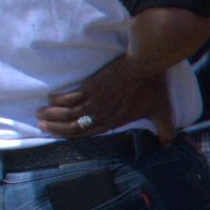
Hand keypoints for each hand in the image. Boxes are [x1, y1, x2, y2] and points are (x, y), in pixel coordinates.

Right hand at [40, 54, 173, 141]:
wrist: (144, 65)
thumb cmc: (153, 88)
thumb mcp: (162, 112)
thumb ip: (165, 130)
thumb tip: (169, 144)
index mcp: (113, 122)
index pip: (88, 133)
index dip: (71, 136)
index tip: (58, 135)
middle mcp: (100, 114)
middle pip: (72, 125)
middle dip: (55, 127)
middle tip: (42, 126)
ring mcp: (93, 100)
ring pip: (66, 112)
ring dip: (51, 114)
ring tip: (40, 114)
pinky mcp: (90, 86)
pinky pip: (68, 96)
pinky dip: (57, 99)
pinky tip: (50, 99)